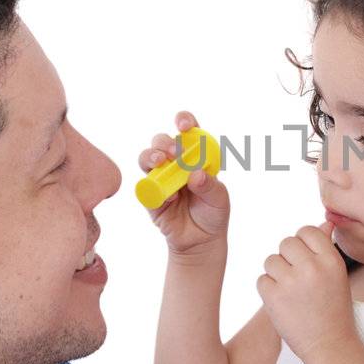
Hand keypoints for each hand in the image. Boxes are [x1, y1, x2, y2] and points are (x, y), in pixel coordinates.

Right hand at [139, 110, 229, 259]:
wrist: (200, 242)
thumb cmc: (212, 213)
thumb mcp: (219, 199)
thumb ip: (209, 186)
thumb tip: (196, 175)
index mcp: (194, 156)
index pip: (188, 132)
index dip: (184, 121)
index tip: (183, 124)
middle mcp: (174, 163)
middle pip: (162, 141)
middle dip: (166, 143)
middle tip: (176, 154)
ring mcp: (159, 177)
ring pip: (147, 157)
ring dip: (152, 156)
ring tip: (161, 162)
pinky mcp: (149, 195)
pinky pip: (145, 185)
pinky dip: (154, 187)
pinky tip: (170, 197)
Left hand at [256, 220, 354, 360]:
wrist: (329, 345)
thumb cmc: (334, 309)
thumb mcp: (337, 276)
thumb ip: (326, 249)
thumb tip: (324, 222)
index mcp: (331, 259)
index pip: (307, 231)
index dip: (302, 244)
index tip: (305, 260)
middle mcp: (312, 267)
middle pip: (286, 243)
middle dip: (287, 258)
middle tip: (297, 278)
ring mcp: (292, 282)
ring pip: (271, 260)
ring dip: (276, 274)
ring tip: (291, 292)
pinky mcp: (274, 297)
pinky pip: (261, 280)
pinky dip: (268, 290)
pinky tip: (283, 302)